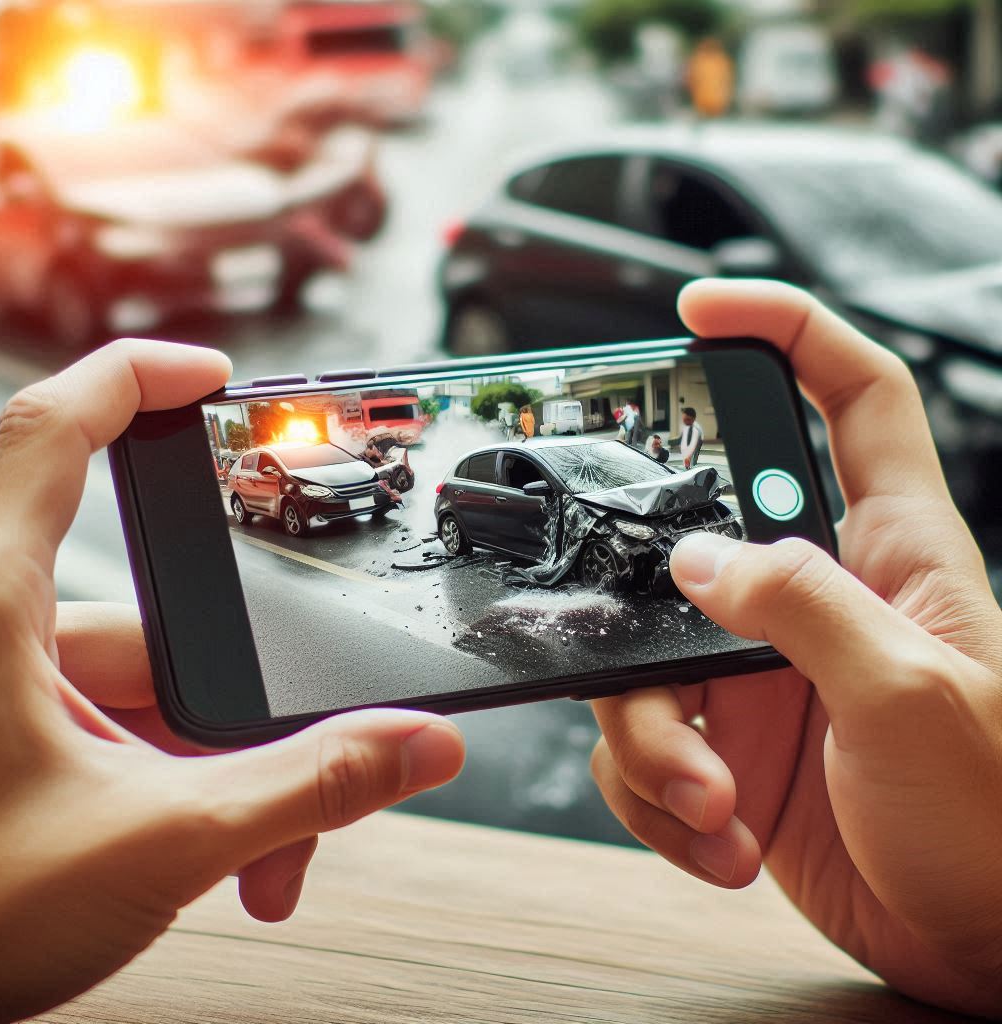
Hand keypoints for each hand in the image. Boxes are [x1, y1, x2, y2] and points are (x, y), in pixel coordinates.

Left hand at [0, 340, 464, 1023]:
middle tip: (285, 777)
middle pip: (160, 623)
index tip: (213, 374)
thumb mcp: (159, 843)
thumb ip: (306, 788)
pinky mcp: (18, 742)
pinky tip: (214, 860)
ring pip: (151, 697)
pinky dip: (178, 789)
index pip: (52, 432)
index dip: (135, 377)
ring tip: (255, 855)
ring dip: (218, 772)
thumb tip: (414, 746)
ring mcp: (6, 690)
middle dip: (239, 711)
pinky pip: (121, 737)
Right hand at [591, 280, 1001, 1015]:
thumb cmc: (996, 824)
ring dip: (653, 742)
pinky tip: (717, 837)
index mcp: (889, 552)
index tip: (702, 307)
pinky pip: (646, 741)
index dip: (785, 329)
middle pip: (690, 540)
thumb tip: (701, 557)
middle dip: (648, 603)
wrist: (983, 950)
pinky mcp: (727, 740)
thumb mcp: (912, 698)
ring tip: (713, 802)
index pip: (850, 396)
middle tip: (658, 662)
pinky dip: (660, 795)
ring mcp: (758, 672)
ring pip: (645, 658)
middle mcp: (811, 600)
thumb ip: (803, 607)